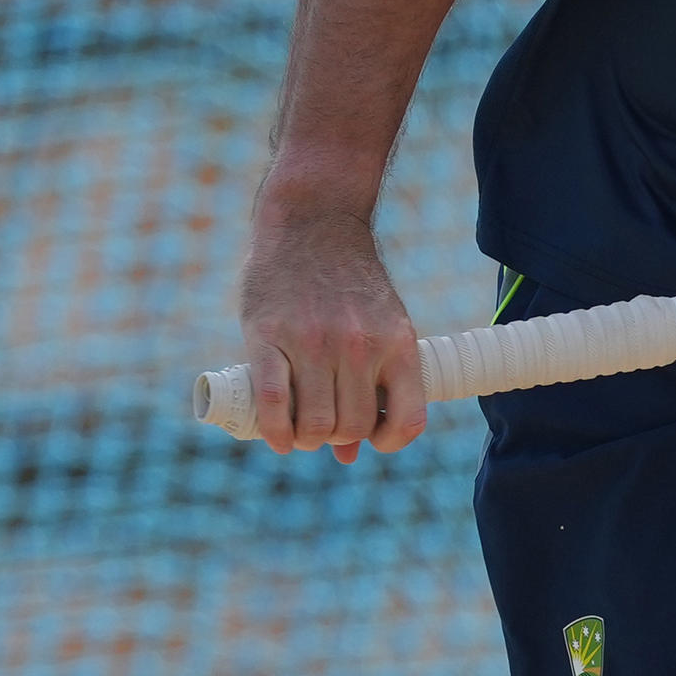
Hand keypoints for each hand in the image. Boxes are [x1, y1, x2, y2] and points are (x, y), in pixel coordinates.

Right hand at [234, 198, 429, 455]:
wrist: (313, 220)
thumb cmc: (347, 281)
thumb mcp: (378, 324)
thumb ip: (371, 384)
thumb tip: (351, 455)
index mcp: (397, 342)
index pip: (407, 420)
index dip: (387, 442)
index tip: (369, 438)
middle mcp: (359, 344)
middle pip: (351, 427)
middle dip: (336, 438)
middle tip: (322, 428)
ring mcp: (313, 340)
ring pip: (315, 423)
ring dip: (305, 439)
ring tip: (298, 431)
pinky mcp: (268, 335)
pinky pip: (273, 403)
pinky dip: (275, 432)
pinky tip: (277, 438)